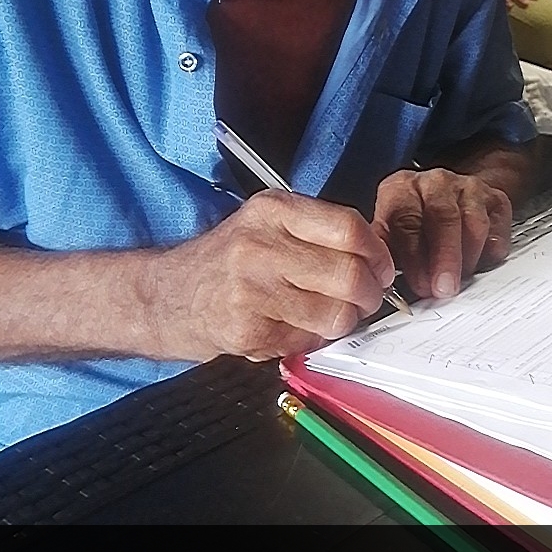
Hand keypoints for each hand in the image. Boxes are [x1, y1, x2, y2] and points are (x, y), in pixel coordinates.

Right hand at [147, 190, 394, 361]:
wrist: (169, 296)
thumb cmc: (229, 260)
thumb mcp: (267, 224)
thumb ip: (318, 232)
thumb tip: (379, 260)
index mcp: (272, 211)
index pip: (349, 227)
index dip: (378, 253)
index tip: (383, 268)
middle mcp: (260, 246)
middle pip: (349, 274)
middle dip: (371, 294)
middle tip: (367, 300)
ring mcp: (251, 290)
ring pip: (336, 314)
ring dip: (345, 321)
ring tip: (331, 315)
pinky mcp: (247, 331)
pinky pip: (308, 340)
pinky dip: (312, 339)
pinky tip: (294, 327)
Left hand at [372, 167, 512, 299]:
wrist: (448, 198)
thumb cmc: (413, 223)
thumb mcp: (389, 232)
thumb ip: (385, 252)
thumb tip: (381, 281)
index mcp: (401, 188)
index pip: (406, 220)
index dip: (414, 256)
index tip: (419, 284)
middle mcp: (434, 183)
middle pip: (443, 217)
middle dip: (445, 258)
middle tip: (445, 288)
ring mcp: (467, 188)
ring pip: (474, 222)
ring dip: (468, 257)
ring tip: (461, 279)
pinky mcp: (495, 199)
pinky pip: (498, 227)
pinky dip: (492, 249)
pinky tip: (481, 262)